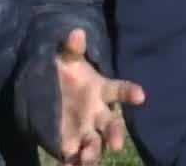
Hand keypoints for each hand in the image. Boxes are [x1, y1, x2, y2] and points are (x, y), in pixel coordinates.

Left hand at [57, 28, 144, 165]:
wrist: (44, 91)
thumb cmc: (65, 74)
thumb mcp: (66, 60)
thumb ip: (72, 49)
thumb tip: (77, 32)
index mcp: (101, 90)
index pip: (120, 90)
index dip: (130, 93)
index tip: (141, 95)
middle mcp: (98, 114)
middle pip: (112, 126)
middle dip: (116, 135)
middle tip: (116, 145)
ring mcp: (86, 131)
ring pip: (95, 144)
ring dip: (94, 152)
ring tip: (88, 158)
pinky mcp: (71, 144)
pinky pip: (76, 157)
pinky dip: (75, 162)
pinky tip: (72, 164)